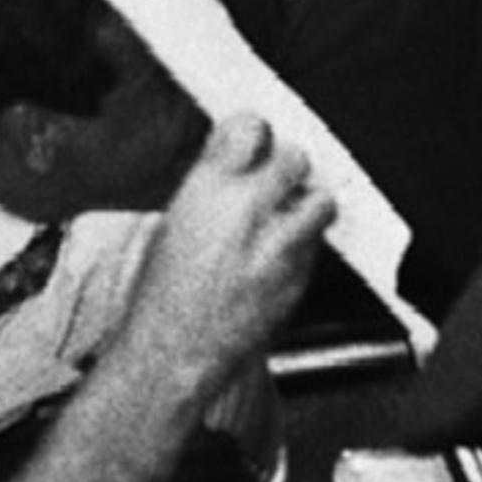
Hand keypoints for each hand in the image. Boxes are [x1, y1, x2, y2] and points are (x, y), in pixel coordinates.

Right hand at [112, 116, 332, 397]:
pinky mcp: (299, 280)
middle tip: (273, 181)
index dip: (254, 133)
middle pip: (294, 157)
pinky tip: (277, 257)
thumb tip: (242, 157)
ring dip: (306, 203)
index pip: (251, 127)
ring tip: (284, 218)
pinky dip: (304, 244)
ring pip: (320, 199)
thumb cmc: (162, 294)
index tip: (253, 141)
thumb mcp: (172, 222)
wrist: (172, 354)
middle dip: (285, 166)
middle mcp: (245, 213)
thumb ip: (213, 184)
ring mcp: (277, 248)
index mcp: (205, 191)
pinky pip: (317, 244)